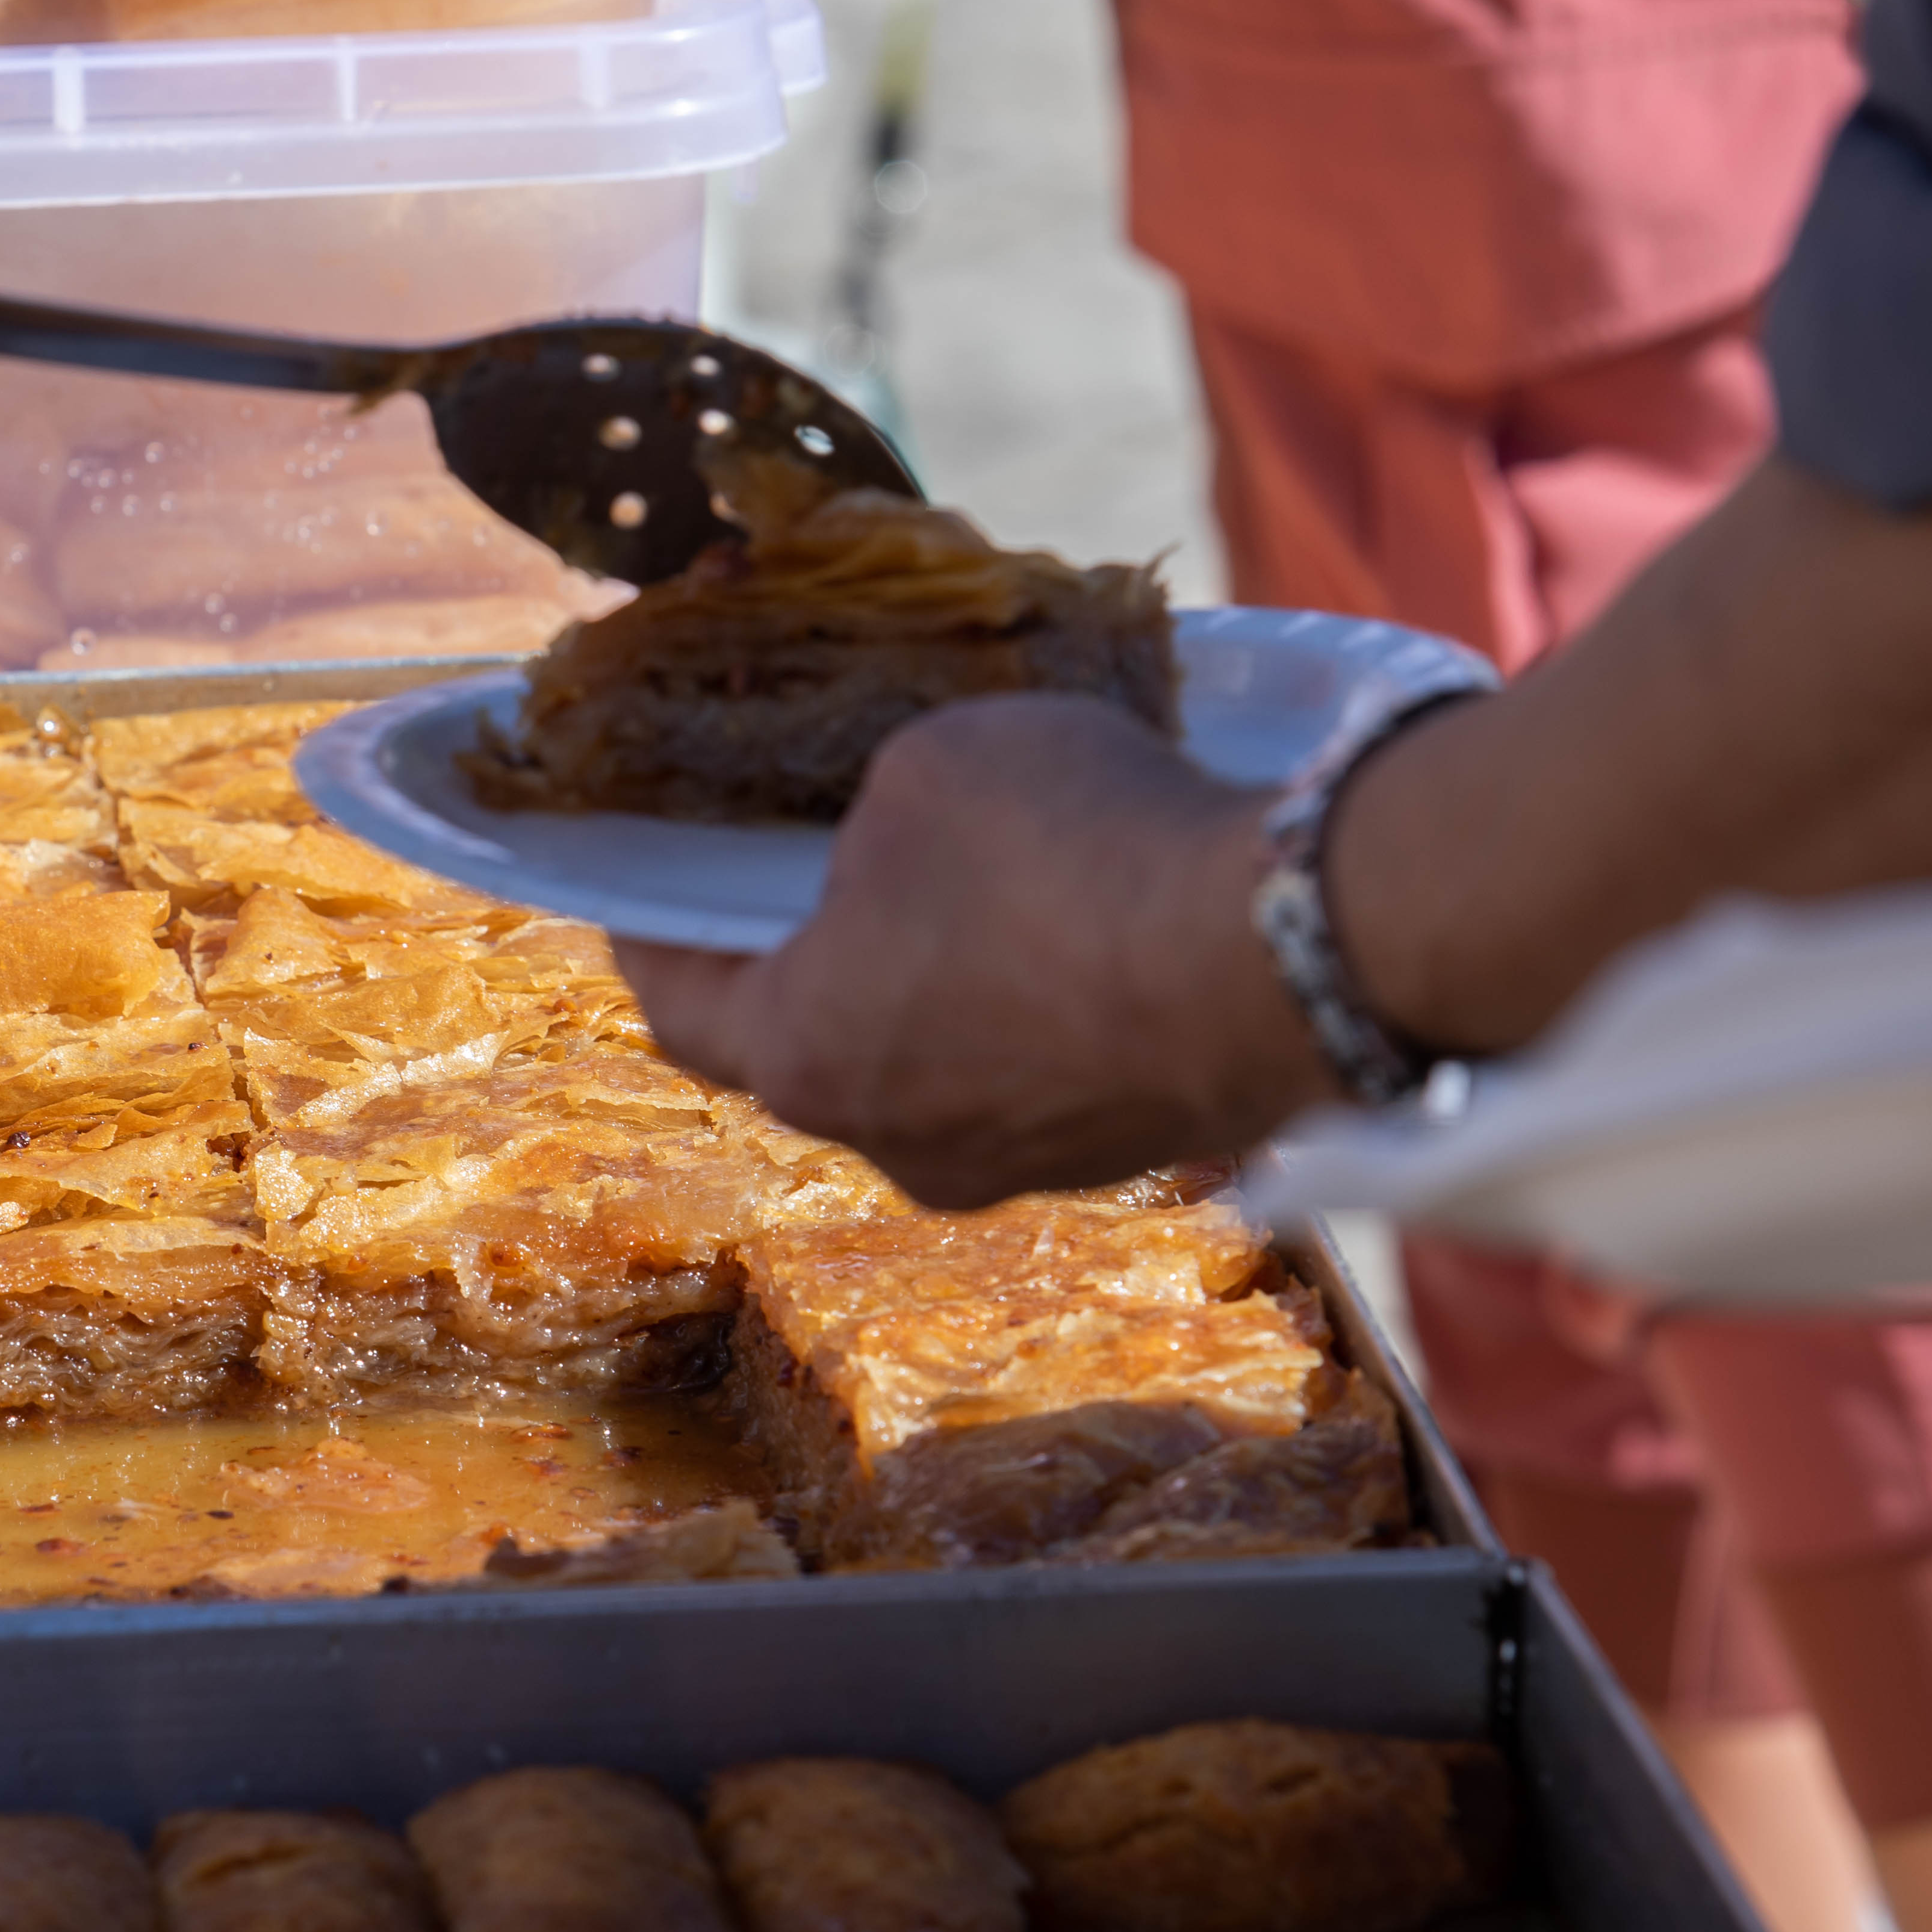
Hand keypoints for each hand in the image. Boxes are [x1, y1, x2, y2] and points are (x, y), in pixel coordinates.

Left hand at [613, 695, 1337, 1205]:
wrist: (1288, 951)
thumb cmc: (1069, 853)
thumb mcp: (926, 769)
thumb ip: (871, 816)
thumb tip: (896, 846)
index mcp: (807, 1054)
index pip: (681, 1004)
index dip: (654, 937)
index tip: (643, 890)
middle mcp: (896, 1139)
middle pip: (811, 1044)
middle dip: (808, 958)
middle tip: (810, 879)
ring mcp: (1015, 1161)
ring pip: (935, 1064)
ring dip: (933, 983)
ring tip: (964, 889)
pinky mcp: (1118, 1149)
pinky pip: (1038, 1069)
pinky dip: (1031, 1006)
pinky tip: (1071, 927)